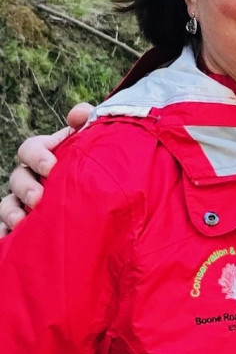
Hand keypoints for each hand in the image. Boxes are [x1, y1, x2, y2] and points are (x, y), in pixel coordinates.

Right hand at [0, 102, 92, 236]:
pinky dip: (4, 235)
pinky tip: (10, 240)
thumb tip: (78, 113)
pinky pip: (5, 231)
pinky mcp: (24, 225)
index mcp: (48, 153)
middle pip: (17, 177)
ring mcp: (25, 201)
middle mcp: (32, 176)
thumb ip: (89, 121)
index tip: (51, 166)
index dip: (36, 155)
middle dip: (26, 187)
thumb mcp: (95, 142)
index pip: (30, 148)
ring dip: (11, 212)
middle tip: (40, 198)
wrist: (107, 198)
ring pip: (7, 204)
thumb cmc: (97, 164)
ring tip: (22, 221)